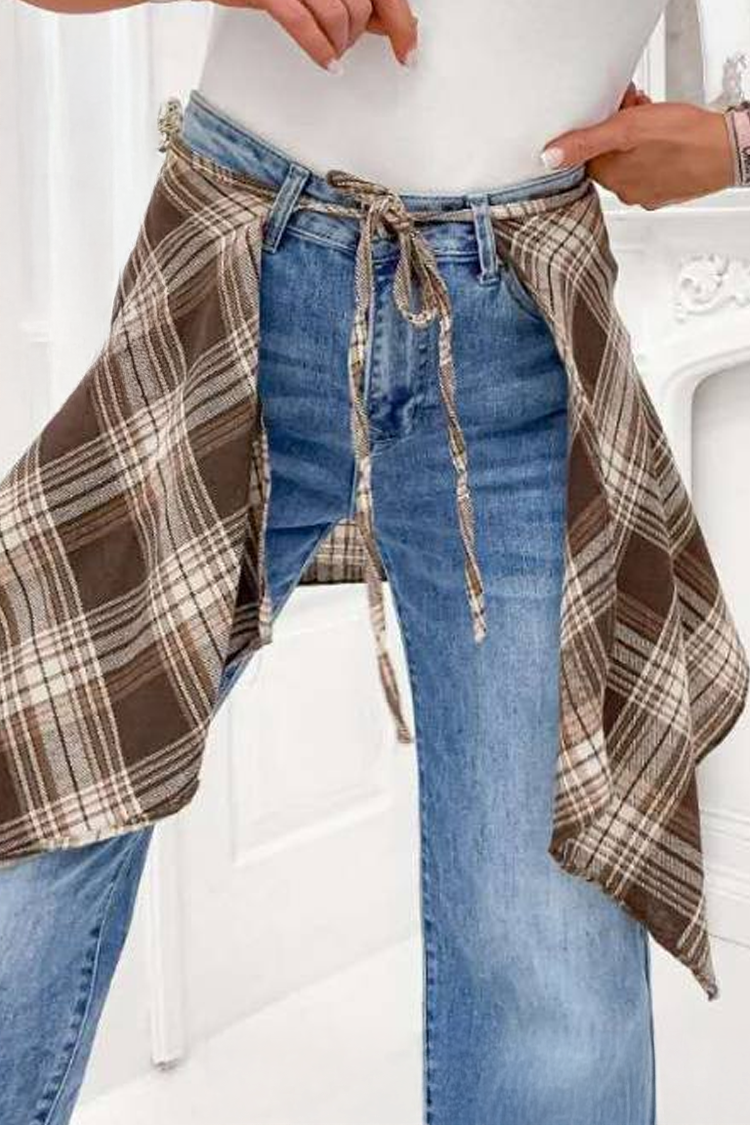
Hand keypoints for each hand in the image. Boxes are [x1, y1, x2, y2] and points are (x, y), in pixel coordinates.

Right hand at [218, 0, 418, 71]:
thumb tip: (391, 23)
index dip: (402, 25)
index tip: (409, 53)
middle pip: (362, 7)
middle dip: (358, 34)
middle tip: (345, 42)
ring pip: (339, 16)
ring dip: (338, 43)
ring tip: (332, 50)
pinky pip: (303, 25)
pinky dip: (320, 50)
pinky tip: (329, 62)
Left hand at [540, 84, 735, 208]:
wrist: (727, 150)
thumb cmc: (682, 138)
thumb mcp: (625, 129)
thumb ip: (584, 142)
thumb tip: (549, 157)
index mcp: (610, 178)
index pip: (586, 154)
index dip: (596, 128)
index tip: (609, 114)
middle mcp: (625, 191)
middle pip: (607, 156)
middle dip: (616, 131)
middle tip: (634, 111)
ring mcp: (646, 193)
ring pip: (629, 160)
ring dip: (635, 138)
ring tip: (652, 119)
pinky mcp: (665, 189)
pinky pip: (649, 167)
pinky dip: (652, 150)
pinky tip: (665, 137)